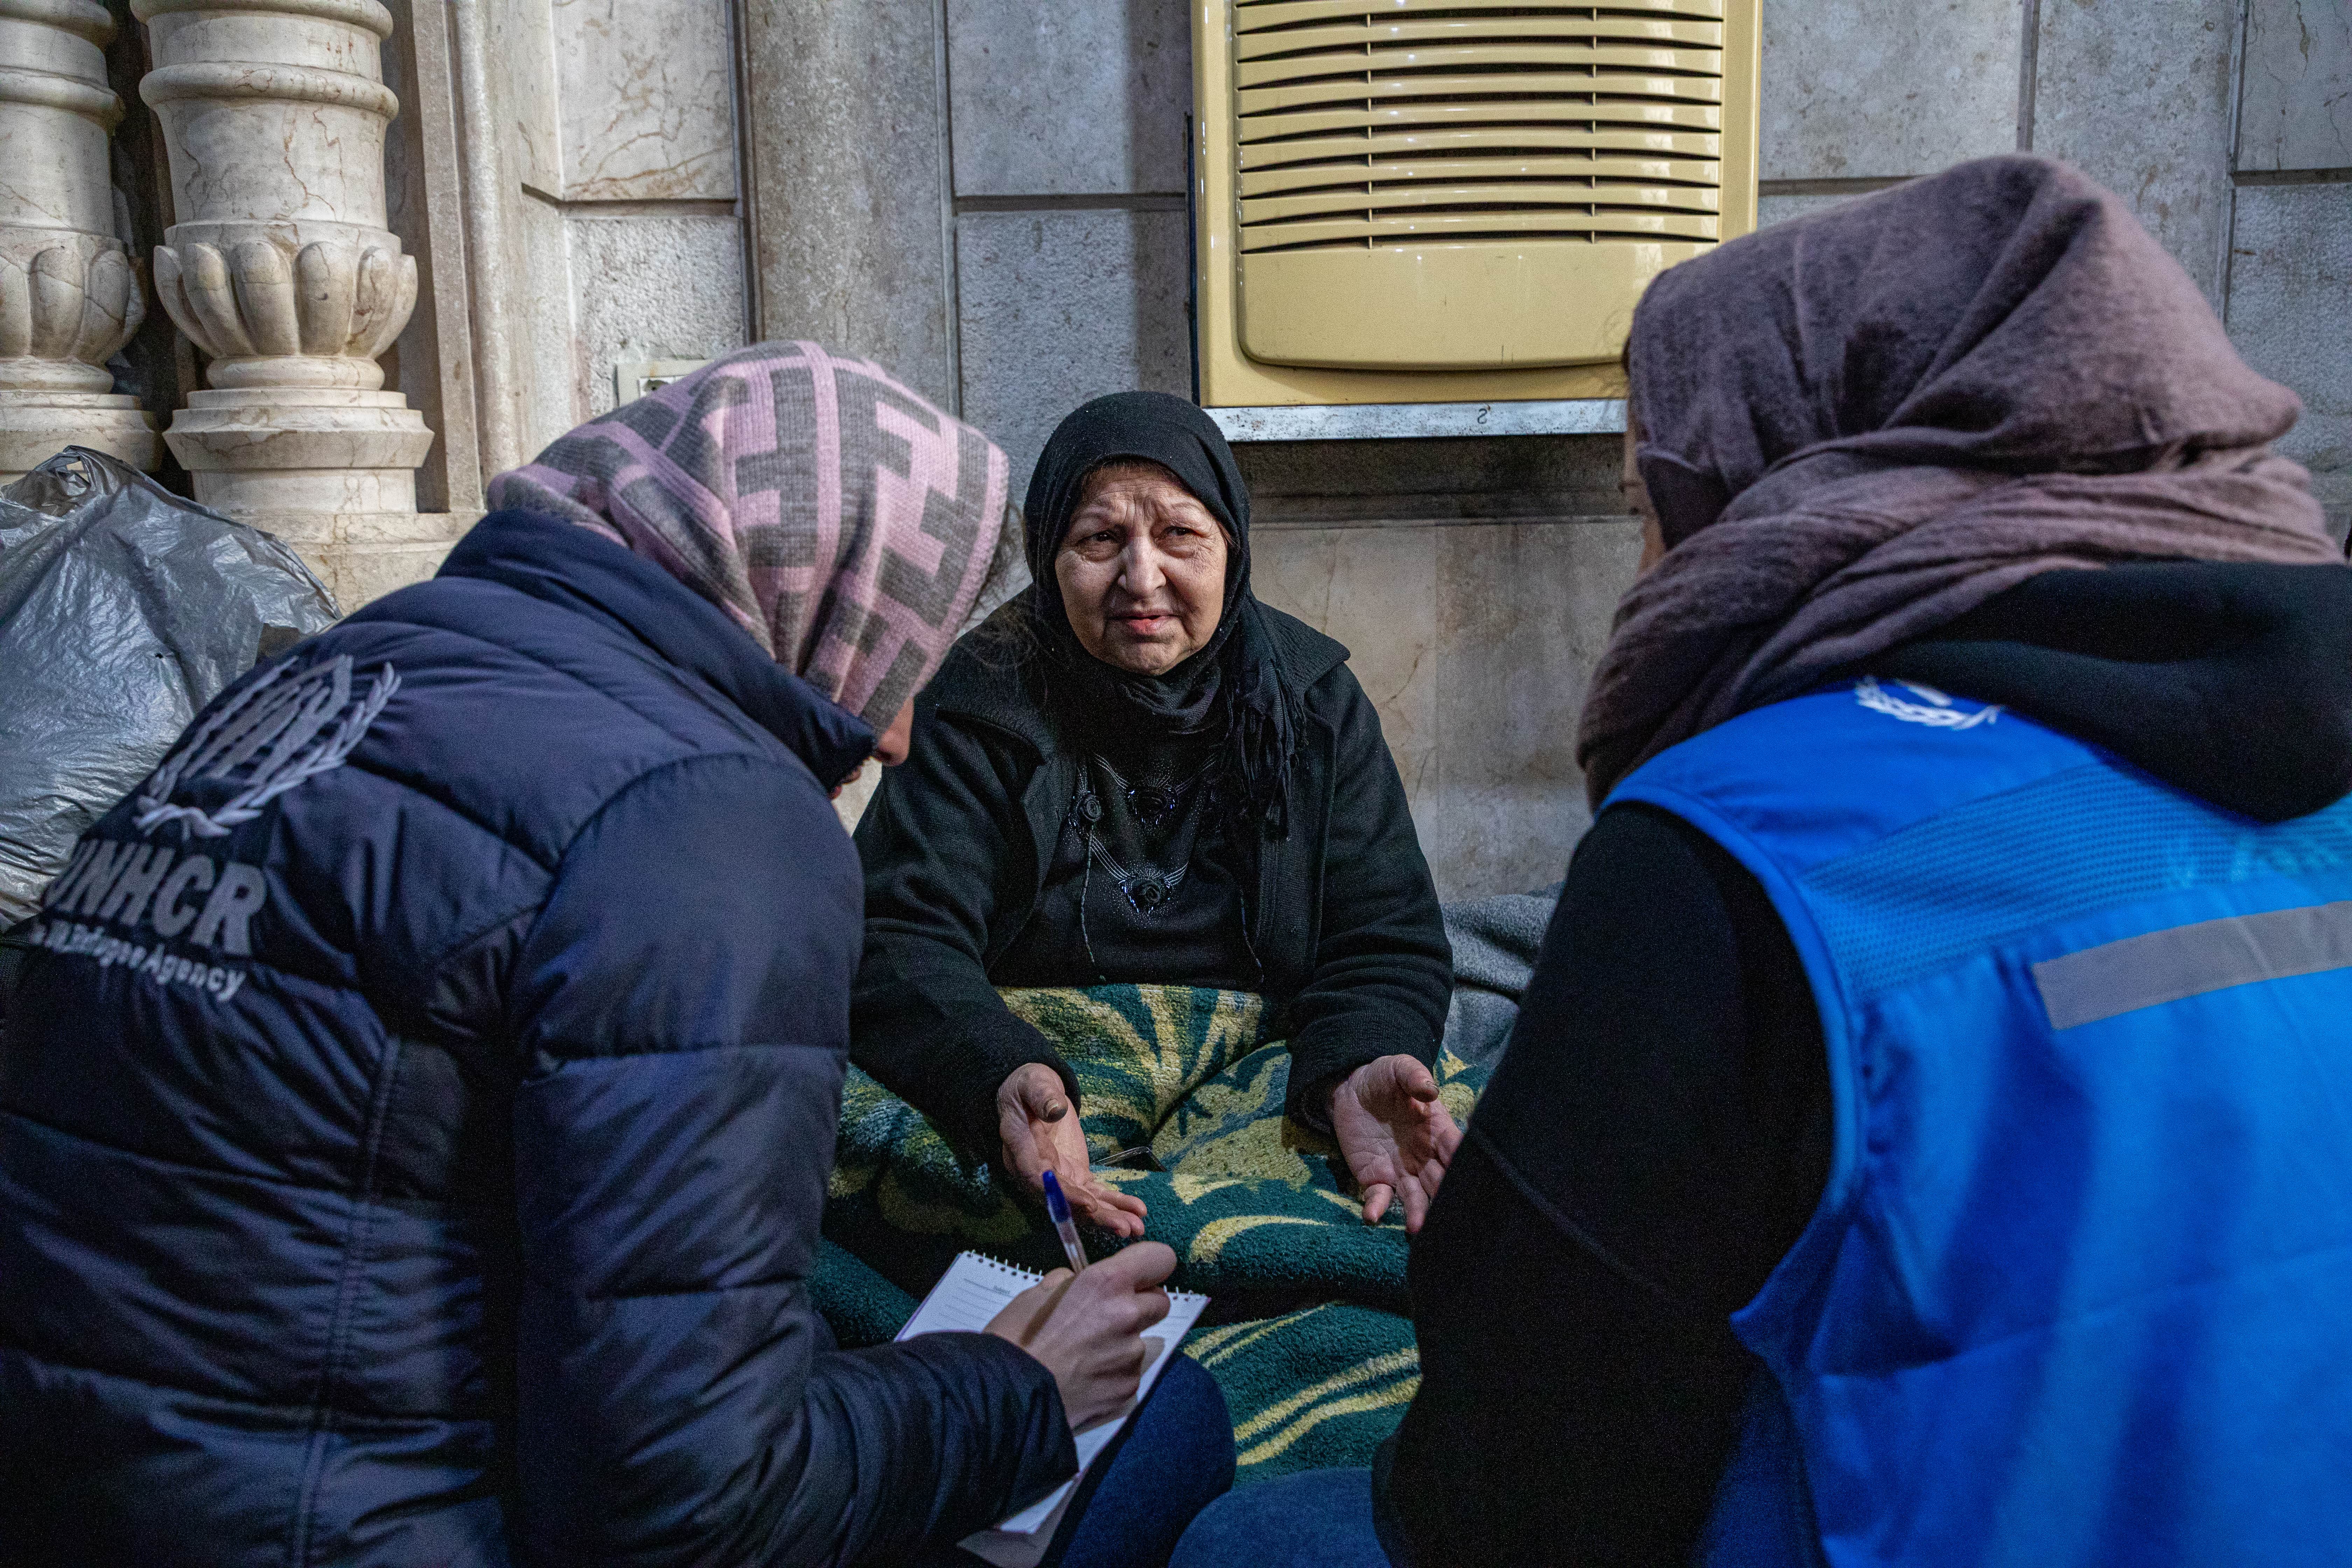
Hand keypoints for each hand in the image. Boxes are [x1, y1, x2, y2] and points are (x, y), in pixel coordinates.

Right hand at [985, 1241, 1176, 1430]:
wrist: (1007, 1399)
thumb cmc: (1015, 1339)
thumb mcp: (1037, 1294)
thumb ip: (1069, 1282)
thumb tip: (1077, 1282)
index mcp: (1106, 1283)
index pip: (1161, 1258)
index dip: (1150, 1265)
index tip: (1136, 1273)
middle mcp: (1128, 1316)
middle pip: (1160, 1302)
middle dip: (1140, 1305)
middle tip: (1107, 1315)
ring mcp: (1131, 1356)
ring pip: (1142, 1340)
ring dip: (1124, 1342)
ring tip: (1086, 1354)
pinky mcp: (1128, 1389)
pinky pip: (1130, 1372)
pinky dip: (1114, 1372)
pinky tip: (1086, 1378)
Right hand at [997, 1064, 1147, 1237]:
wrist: (1033, 1093)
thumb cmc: (1029, 1085)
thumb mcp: (1033, 1083)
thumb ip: (1043, 1097)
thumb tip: (1055, 1110)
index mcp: (1021, 1150)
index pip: (1039, 1180)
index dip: (1063, 1195)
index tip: (1089, 1204)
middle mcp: (1037, 1173)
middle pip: (1064, 1202)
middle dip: (1095, 1216)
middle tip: (1123, 1228)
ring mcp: (1058, 1177)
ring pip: (1082, 1204)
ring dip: (1110, 1217)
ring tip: (1137, 1228)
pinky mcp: (1074, 1176)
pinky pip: (1094, 1194)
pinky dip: (1115, 1203)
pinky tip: (1138, 1211)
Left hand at [1329, 1053, 1460, 1232]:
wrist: (1351, 1089)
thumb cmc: (1384, 1078)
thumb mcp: (1398, 1068)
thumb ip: (1414, 1075)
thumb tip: (1430, 1090)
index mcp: (1437, 1130)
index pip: (1455, 1149)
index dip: (1462, 1161)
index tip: (1471, 1175)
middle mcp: (1425, 1156)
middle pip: (1441, 1180)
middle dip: (1446, 1196)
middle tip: (1453, 1214)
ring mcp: (1401, 1170)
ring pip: (1415, 1197)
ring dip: (1417, 1213)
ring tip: (1417, 1227)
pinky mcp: (1376, 1177)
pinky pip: (1380, 1196)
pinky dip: (1377, 1207)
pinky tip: (1372, 1215)